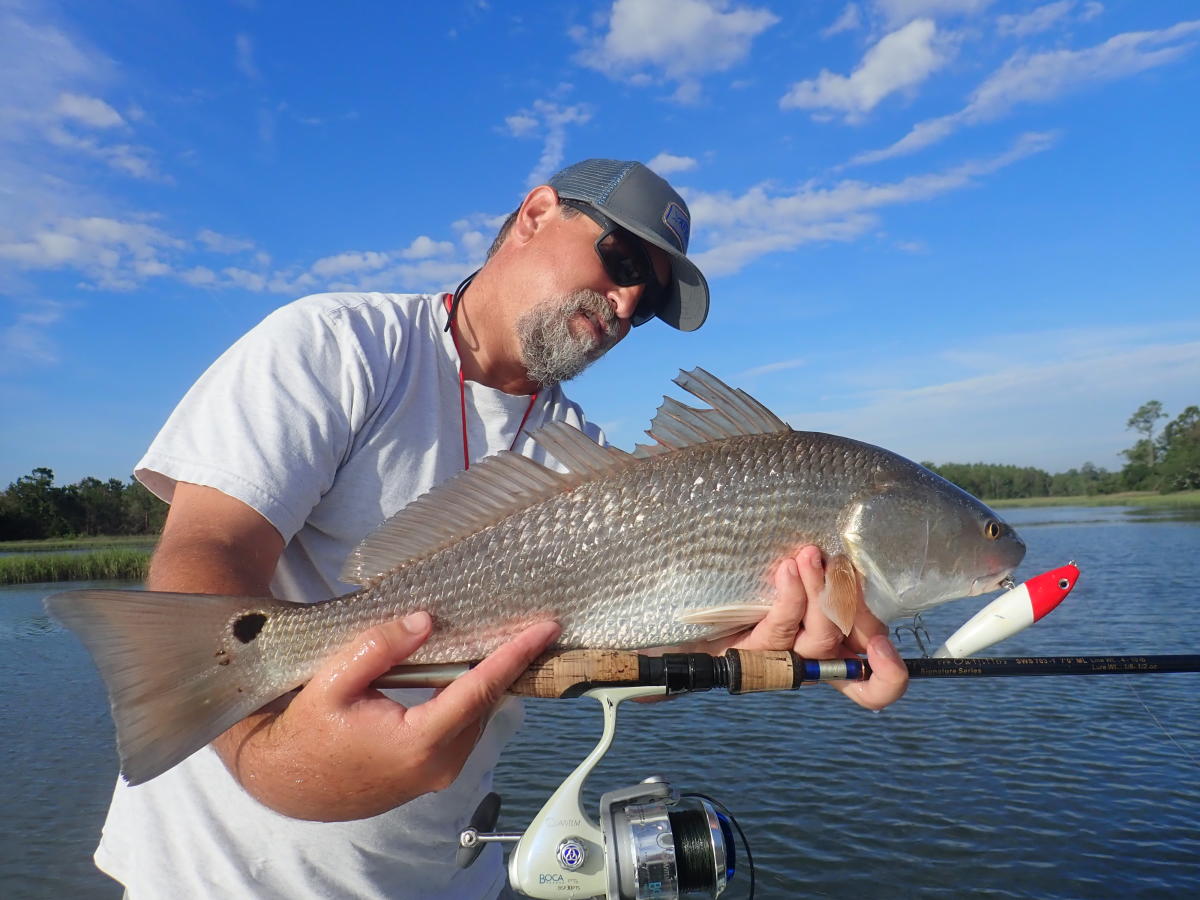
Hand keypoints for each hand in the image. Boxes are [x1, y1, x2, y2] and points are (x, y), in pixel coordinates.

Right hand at [215, 613, 560, 820]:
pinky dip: (470, 700)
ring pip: (476, 718)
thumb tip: (425, 622)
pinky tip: (469, 672)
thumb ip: (379, 648)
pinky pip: (463, 731)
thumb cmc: (306, 730)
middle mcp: (438, 765)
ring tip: (502, 641)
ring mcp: (437, 775)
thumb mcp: (332, 681)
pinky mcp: (431, 776)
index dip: (514, 656)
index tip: (544, 629)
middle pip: (485, 704)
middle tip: (529, 625)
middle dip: (508, 664)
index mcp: (418, 741)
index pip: (479, 690)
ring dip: (488, 682)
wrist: (285, 781)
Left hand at [713, 546, 907, 709]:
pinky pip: (779, 629)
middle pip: (855, 649)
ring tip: (807, 556)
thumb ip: (821, 567)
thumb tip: (844, 541)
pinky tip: (786, 569)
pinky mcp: (749, 654)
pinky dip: (790, 597)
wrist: (680, 613)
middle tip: (841, 565)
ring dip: (820, 592)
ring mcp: (780, 660)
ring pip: (820, 639)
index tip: (882, 646)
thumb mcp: (789, 572)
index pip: (872, 683)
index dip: (889, 677)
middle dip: (856, 606)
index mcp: (829, 645)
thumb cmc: (739, 586)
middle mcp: (809, 659)